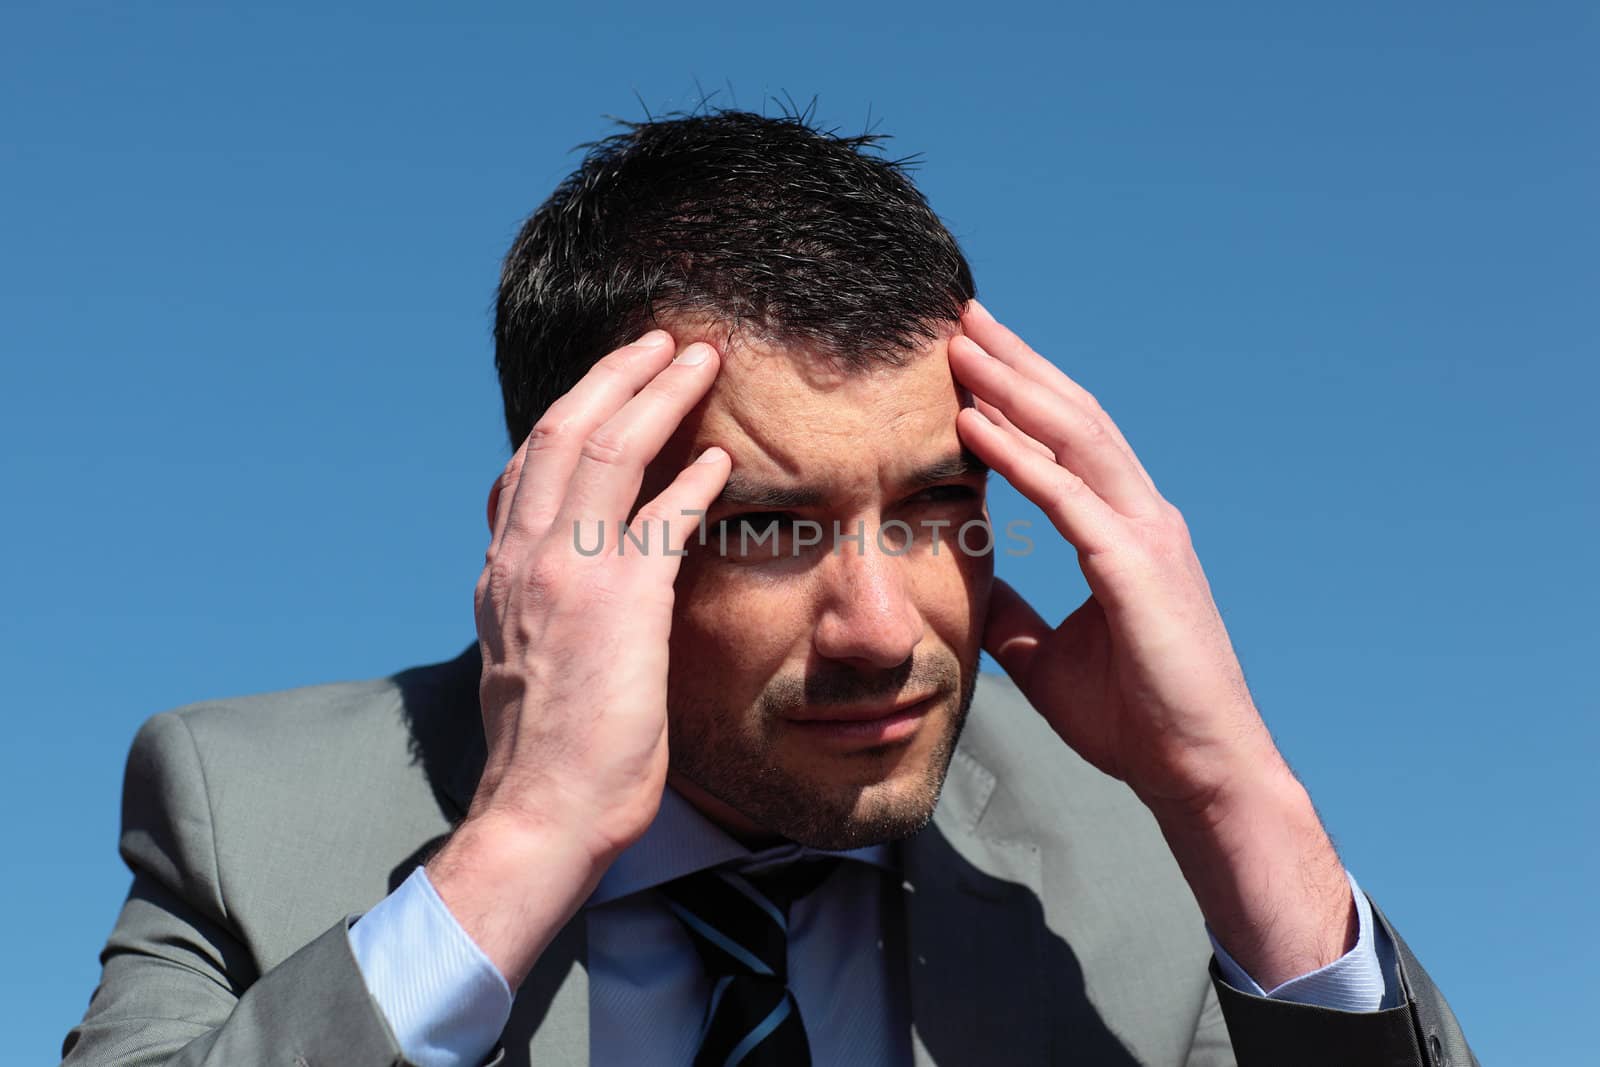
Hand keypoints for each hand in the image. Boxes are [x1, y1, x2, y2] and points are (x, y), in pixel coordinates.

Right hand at [429, 329, 729, 985]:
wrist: (539, 813)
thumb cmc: (546, 755)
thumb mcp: (524, 663)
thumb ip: (544, 610)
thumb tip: (570, 591)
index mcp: (501, 573)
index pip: (526, 467)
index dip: (570, 414)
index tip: (605, 385)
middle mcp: (523, 558)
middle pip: (562, 432)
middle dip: (613, 375)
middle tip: (658, 339)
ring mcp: (565, 575)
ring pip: (605, 450)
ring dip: (654, 394)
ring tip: (696, 357)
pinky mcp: (616, 603)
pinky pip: (659, 516)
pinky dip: (690, 479)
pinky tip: (722, 458)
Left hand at [949, 300, 1355, 984]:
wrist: (1198, 773)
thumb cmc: (1134, 719)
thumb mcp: (1047, 653)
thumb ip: (1015, 608)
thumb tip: (972, 586)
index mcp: (1124, 531)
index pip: (1068, 440)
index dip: (1021, 392)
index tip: (971, 355)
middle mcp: (1142, 517)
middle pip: (1073, 415)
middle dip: (1017, 362)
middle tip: (962, 316)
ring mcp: (1146, 537)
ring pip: (1075, 437)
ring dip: (1013, 386)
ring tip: (960, 345)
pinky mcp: (1137, 570)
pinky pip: (1068, 498)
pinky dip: (1020, 456)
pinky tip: (975, 423)